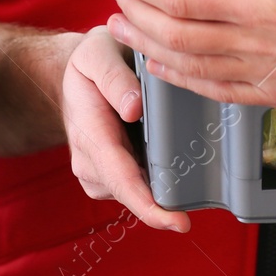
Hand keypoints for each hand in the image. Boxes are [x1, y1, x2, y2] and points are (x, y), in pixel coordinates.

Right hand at [61, 25, 190, 232]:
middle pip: (132, 192)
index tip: (178, 222)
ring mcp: (97, 171)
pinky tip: (171, 168)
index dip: (149, 206)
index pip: (120, 177)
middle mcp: (89, 159)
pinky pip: (135, 185)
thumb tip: (134, 109)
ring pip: (136, 191)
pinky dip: (154, 181)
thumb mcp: (96, 53)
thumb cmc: (90, 61)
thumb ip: (114, 78)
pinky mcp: (108, 174)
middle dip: (165, 204)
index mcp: (89, 131)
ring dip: (159, 190)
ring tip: (186, 170)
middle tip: (199, 207)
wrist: (76, 75)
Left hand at [106, 0, 275, 112]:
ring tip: (127, 35)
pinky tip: (174, 72)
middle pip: (175, 34)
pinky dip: (185, 80)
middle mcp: (250, 45)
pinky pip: (217, 90)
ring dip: (151, 49)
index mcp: (256, 5)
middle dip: (137, 17)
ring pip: (189, 65)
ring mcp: (263, 75)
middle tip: (114, 2)